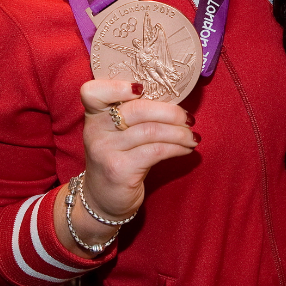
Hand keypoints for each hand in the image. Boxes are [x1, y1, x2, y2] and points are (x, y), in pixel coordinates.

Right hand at [80, 80, 197, 220]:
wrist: (103, 199)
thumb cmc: (119, 158)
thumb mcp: (118, 133)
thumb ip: (134, 114)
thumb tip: (175, 102)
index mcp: (94, 115)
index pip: (93, 91)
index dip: (117, 86)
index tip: (142, 88)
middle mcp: (95, 130)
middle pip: (137, 109)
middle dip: (170, 112)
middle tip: (188, 119)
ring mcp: (105, 151)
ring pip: (151, 131)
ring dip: (179, 133)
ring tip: (192, 137)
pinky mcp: (119, 170)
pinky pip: (156, 151)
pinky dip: (177, 148)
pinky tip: (186, 149)